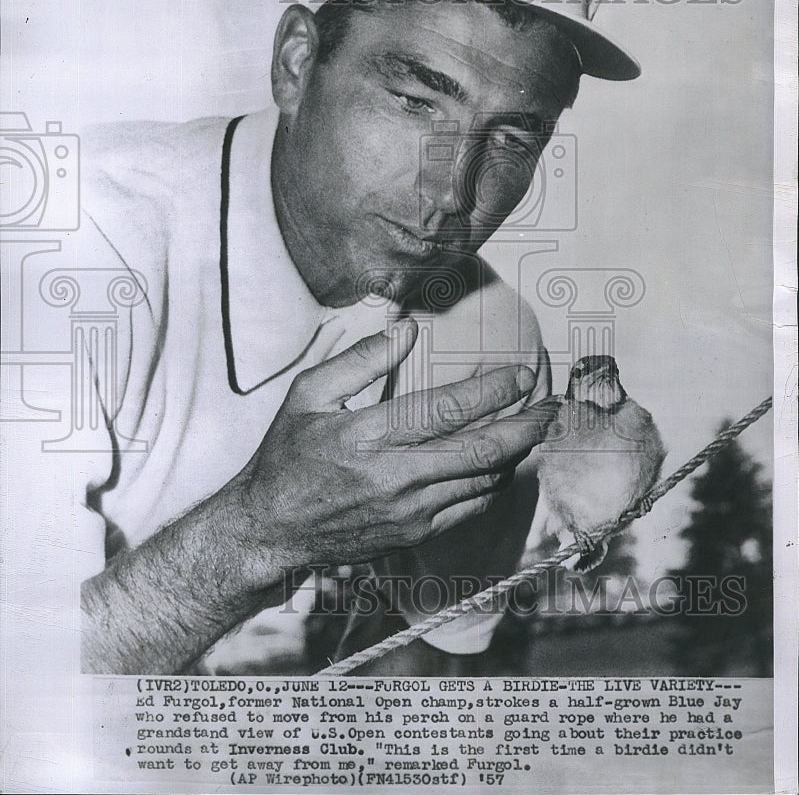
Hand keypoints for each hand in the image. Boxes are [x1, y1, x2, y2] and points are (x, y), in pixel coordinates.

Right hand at [234, 318, 555, 580]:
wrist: (270, 530)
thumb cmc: (287, 457)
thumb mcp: (308, 395)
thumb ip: (360, 360)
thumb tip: (408, 330)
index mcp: (369, 435)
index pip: (449, 408)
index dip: (495, 390)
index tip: (522, 374)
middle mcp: (395, 476)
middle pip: (483, 449)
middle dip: (527, 425)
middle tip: (551, 405)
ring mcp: (409, 511)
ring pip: (485, 481)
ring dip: (516, 453)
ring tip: (534, 428)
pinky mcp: (414, 534)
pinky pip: (471, 507)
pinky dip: (494, 482)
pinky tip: (501, 462)